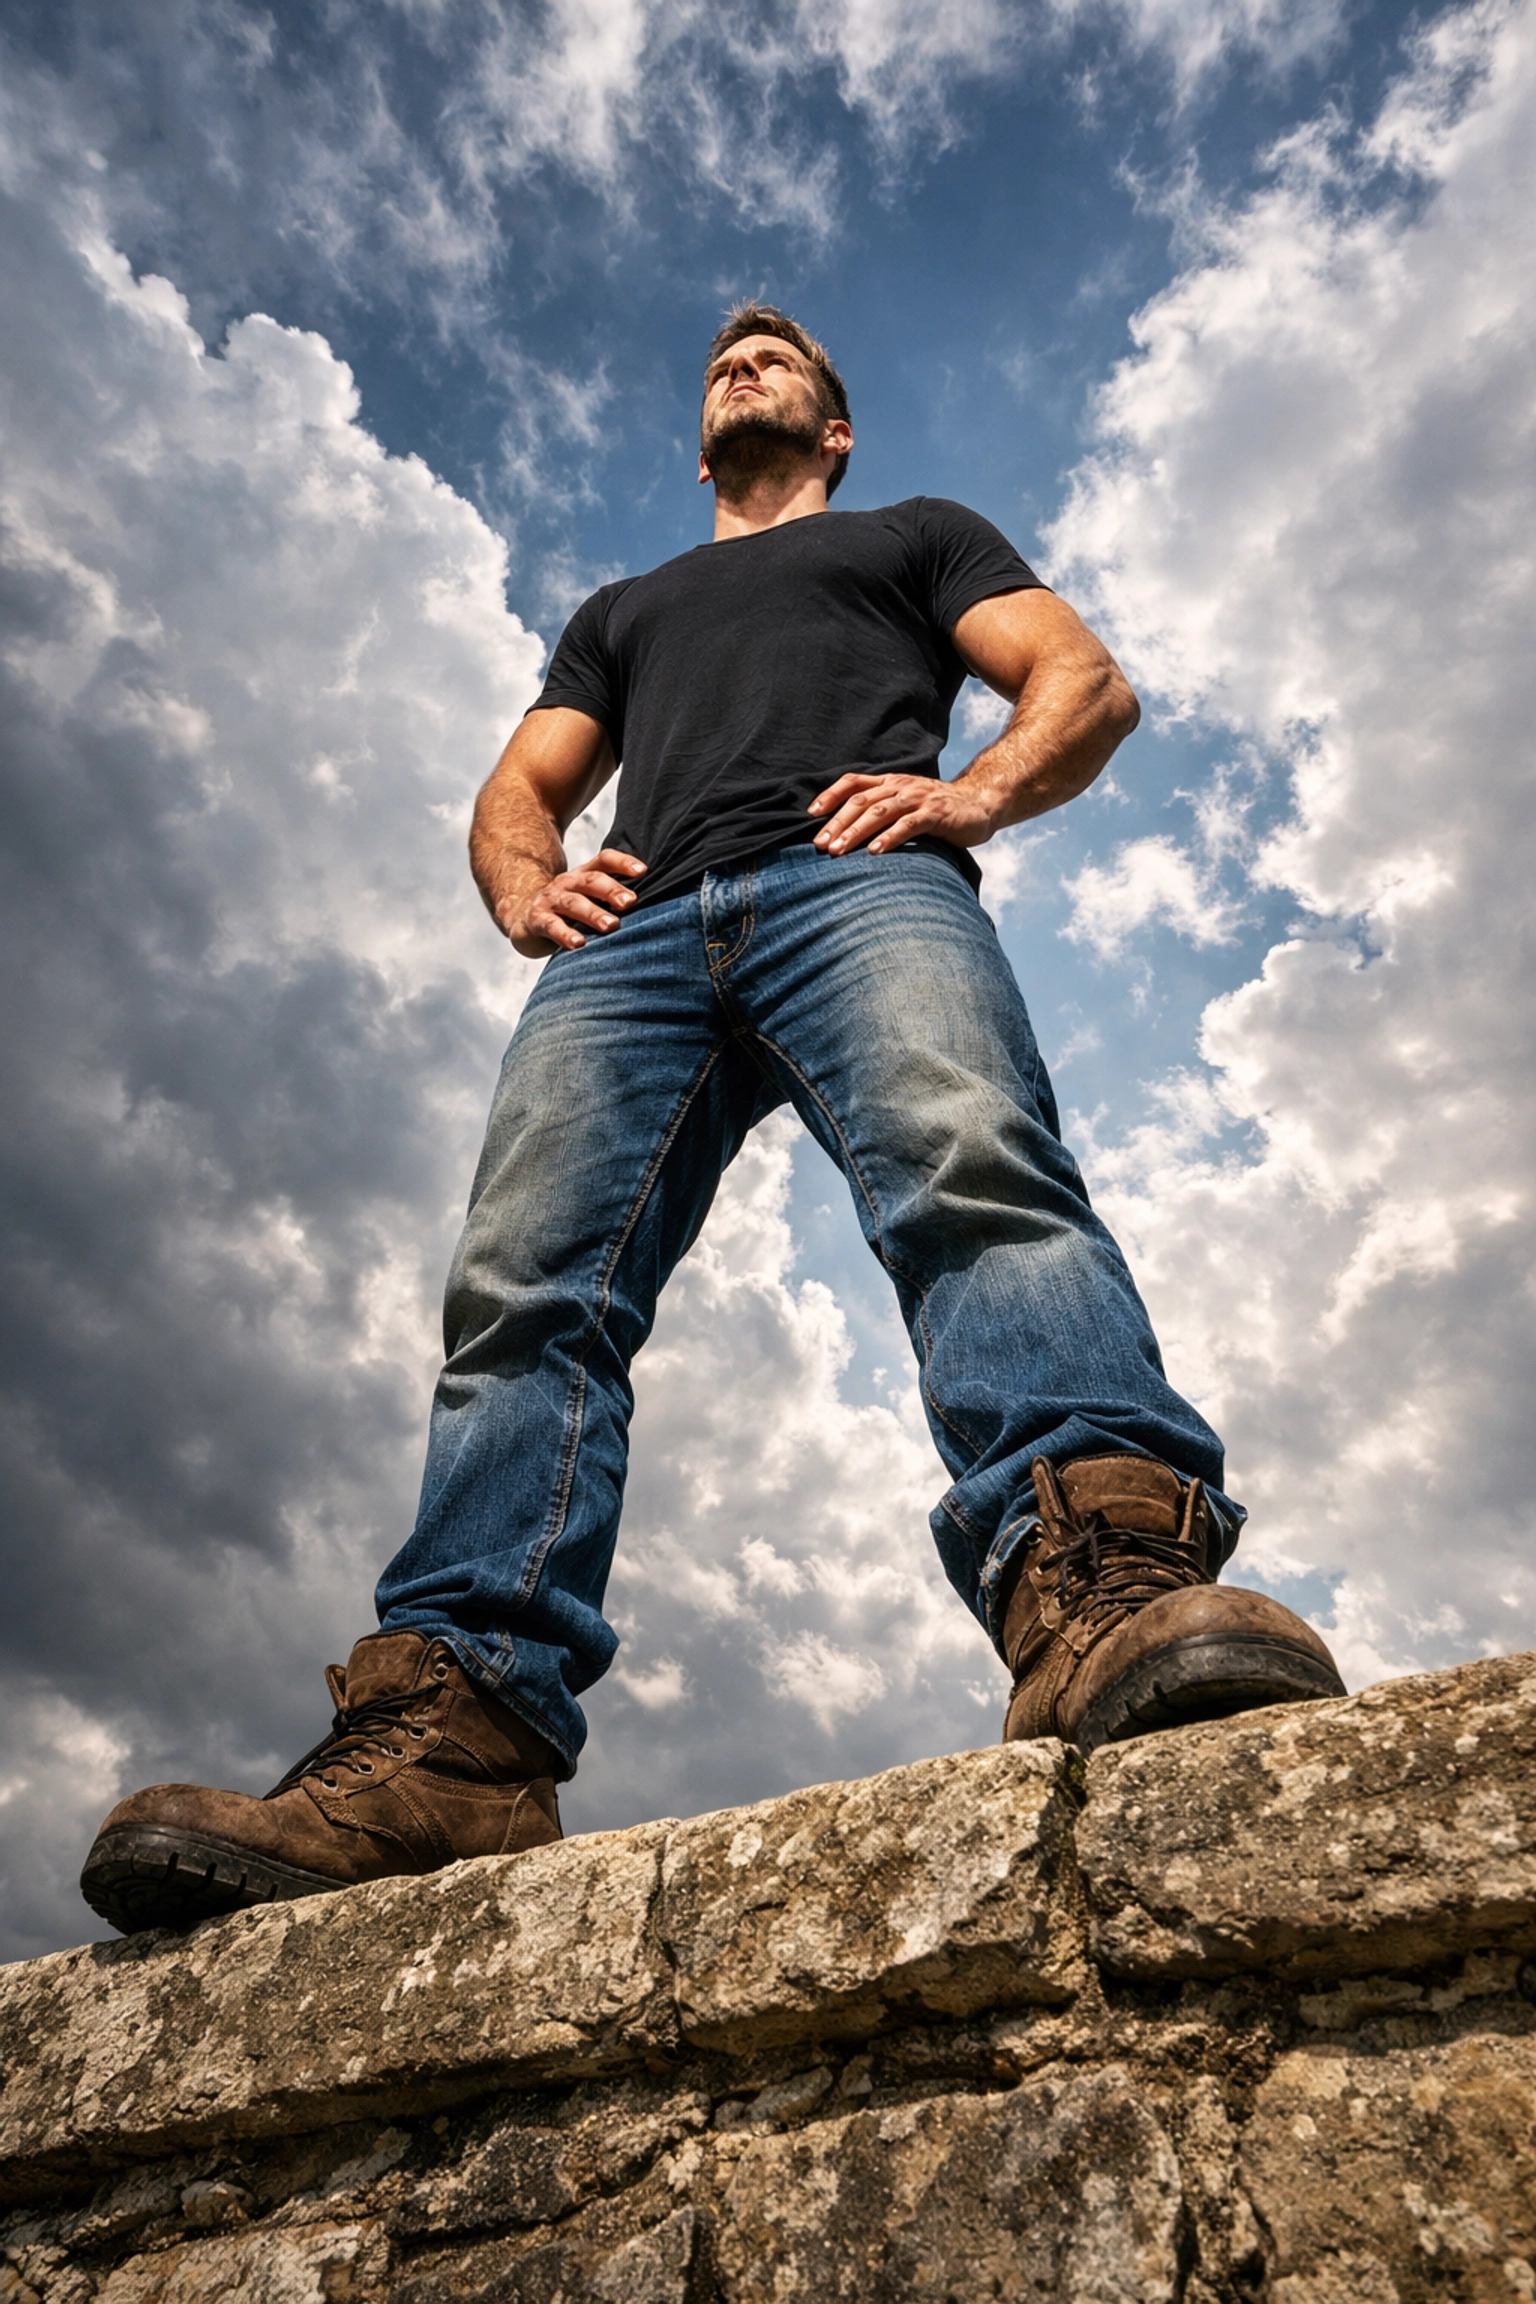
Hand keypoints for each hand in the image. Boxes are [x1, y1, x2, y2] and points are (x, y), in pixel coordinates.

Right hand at [501, 849, 646, 956]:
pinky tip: (578, 944)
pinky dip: (565, 934)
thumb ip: (615, 901)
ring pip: (573, 902)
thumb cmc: (569, 912)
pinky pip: (551, 926)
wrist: (522, 917)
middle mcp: (568, 883)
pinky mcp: (537, 920)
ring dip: (593, 913)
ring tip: (611, 925)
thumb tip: (660, 909)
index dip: (622, 862)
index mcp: (584, 876)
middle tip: (631, 902)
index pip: (604, 860)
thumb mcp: (589, 900)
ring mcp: (551, 900)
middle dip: (612, 890)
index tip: (642, 871)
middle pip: (591, 881)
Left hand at [809, 772, 997, 856]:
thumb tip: (846, 832)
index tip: (811, 815)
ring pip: (879, 812)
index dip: (830, 795)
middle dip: (837, 823)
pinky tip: (875, 852)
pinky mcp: (935, 814)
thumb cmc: (937, 810)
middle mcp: (900, 786)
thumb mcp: (906, 804)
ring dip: (856, 832)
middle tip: (819, 845)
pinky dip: (889, 838)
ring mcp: (918, 799)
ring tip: (838, 851)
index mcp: (890, 782)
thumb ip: (882, 811)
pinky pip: (908, 825)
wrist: (979, 804)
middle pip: (860, 801)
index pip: (853, 782)